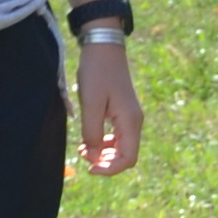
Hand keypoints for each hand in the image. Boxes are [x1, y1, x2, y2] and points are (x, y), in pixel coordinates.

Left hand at [76, 39, 143, 176]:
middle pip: (126, 155)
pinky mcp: (122, 111)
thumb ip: (92, 133)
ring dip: (103, 153)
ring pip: (121, 147)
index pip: (128, 159)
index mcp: (130, 121)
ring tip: (82, 149)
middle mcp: (134, 121)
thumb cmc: (97, 73)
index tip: (89, 168)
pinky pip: (117, 136)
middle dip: (105, 162)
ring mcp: (129, 116)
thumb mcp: (91, 104)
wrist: (104, 48)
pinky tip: (88, 139)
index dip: (110, 169)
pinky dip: (103, 143)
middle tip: (82, 156)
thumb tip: (94, 156)